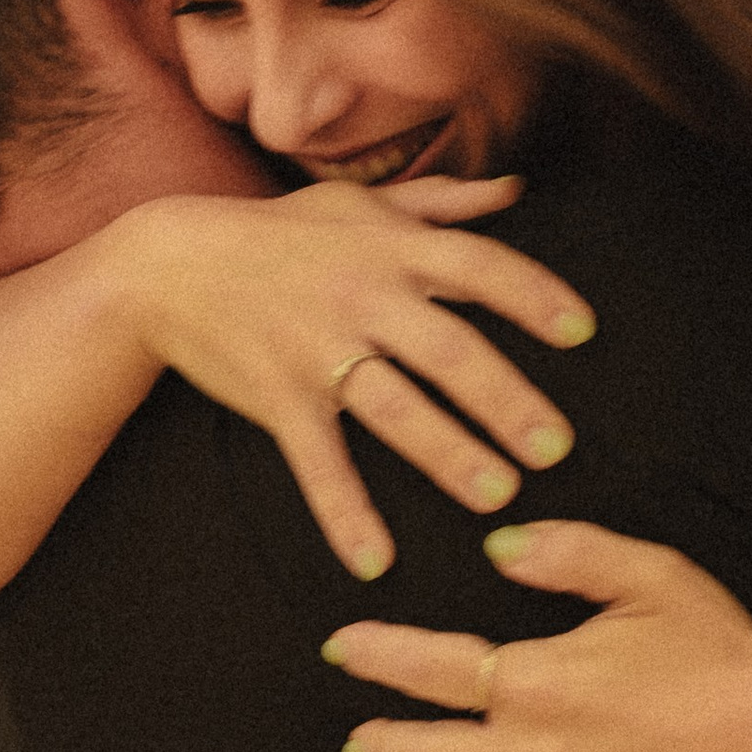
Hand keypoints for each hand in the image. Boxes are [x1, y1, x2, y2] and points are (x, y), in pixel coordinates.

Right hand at [115, 181, 595, 579]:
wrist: (169, 262)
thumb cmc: (278, 231)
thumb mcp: (357, 203)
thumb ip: (443, 203)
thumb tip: (519, 190)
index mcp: (389, 248)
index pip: (477, 266)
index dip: (532, 294)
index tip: (582, 330)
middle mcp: (360, 296)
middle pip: (447, 350)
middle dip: (504, 400)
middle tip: (556, 448)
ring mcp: (317, 350)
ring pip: (393, 408)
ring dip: (447, 454)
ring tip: (498, 496)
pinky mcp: (279, 398)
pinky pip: (317, 462)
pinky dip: (343, 512)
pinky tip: (374, 562)